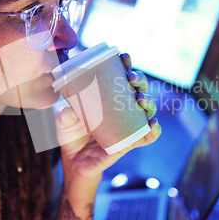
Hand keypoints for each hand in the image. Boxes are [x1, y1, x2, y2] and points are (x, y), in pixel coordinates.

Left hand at [55, 53, 161, 182]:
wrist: (74, 162)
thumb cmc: (71, 136)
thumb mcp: (64, 123)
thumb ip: (64, 117)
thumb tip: (68, 111)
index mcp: (108, 97)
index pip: (121, 76)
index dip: (126, 65)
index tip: (123, 57)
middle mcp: (122, 108)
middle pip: (138, 88)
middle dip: (139, 79)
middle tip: (130, 78)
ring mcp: (129, 125)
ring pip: (147, 109)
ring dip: (149, 101)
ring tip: (141, 99)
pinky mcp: (131, 142)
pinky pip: (148, 136)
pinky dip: (154, 130)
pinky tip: (152, 124)